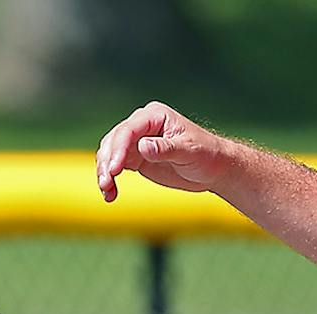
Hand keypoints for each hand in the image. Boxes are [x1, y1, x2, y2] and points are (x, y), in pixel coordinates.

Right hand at [95, 102, 233, 201]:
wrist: (212, 168)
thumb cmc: (205, 155)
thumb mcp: (188, 152)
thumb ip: (165, 149)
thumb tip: (142, 146)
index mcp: (155, 116)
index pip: (129, 130)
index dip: (118, 149)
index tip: (114, 170)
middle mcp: (142, 125)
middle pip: (114, 140)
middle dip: (107, 162)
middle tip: (107, 183)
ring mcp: (137, 141)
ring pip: (110, 153)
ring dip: (104, 172)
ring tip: (107, 192)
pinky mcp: (135, 158)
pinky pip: (115, 166)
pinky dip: (110, 180)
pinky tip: (110, 195)